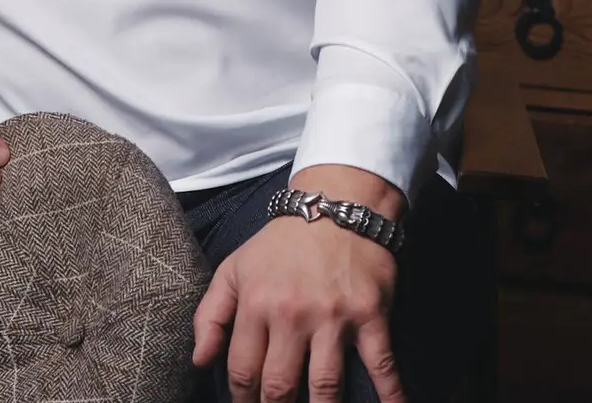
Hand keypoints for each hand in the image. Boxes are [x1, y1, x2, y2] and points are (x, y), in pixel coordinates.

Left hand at [192, 166, 405, 402]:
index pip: (243, 370)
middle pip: (280, 386)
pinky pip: (382, 368)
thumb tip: (200, 362)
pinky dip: (391, 398)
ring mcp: (333, 318)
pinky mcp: (370, 317)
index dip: (242, 399)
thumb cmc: (280, 246)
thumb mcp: (234, 269)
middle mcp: (292, 314)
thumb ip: (210, 314)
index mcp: (256, 303)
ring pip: (325, 387)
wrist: (333, 207)